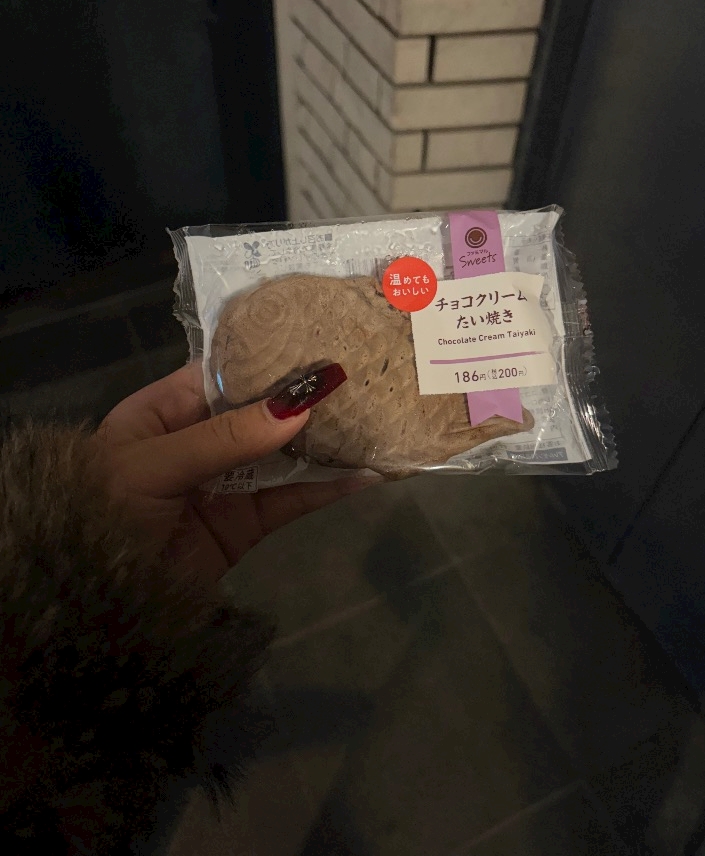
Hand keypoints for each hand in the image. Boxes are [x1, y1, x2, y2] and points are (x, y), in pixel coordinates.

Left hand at [96, 361, 375, 582]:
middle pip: (261, 410)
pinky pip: (293, 500)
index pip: (222, 372)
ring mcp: (226, 483)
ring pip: (284, 453)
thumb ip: (224, 438)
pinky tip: (367, 474)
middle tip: (360, 372)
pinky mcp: (246, 525)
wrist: (90, 605)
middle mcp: (200, 441)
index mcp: (165, 411)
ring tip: (374, 414)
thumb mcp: (153, 465)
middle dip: (305, 395)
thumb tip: (297, 407)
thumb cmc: (102, 513)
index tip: (317, 340)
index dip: (266, 356)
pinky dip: (329, 489)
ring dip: (326, 438)